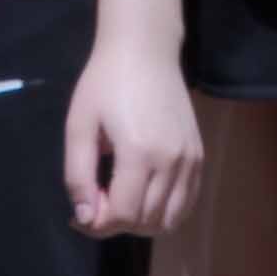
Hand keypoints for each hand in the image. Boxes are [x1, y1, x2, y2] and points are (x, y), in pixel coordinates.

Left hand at [64, 27, 204, 241]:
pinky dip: (165, 212)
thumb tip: (84, 218)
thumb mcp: (78, 125)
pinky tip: (143, 198)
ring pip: (170, 219)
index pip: (124, 215)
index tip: (79, 213)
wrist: (145, 51)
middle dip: (116, 224)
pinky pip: (187, 203)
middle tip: (95, 202)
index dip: (98, 223)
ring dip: (141, 222)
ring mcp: (191, 161)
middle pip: (147, 222)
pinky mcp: (199, 157)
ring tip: (118, 200)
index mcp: (139, 152)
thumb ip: (78, 175)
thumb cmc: (104, 84)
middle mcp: (172, 161)